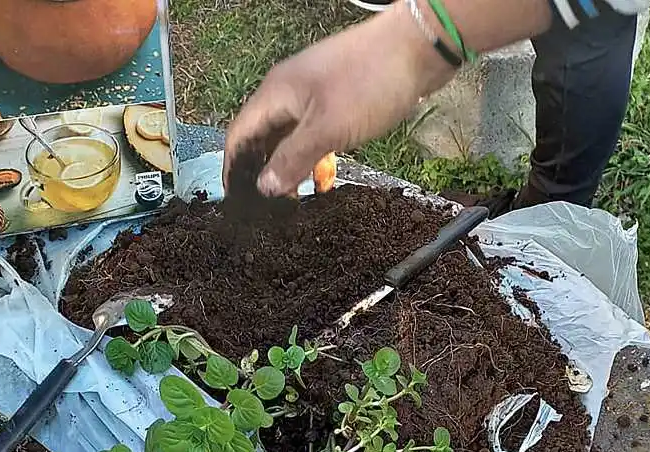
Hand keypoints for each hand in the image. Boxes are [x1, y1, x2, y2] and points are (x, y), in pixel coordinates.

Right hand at [224, 6, 455, 197]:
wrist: (416, 47)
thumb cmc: (368, 84)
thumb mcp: (327, 130)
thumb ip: (292, 159)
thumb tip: (264, 187)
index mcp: (276, 93)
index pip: (239, 134)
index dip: (234, 168)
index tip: (237, 200)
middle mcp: (288, 91)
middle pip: (263, 136)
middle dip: (263, 170)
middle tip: (270, 207)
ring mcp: (313, 92)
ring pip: (290, 135)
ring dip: (291, 165)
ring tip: (297, 198)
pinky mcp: (336, 98)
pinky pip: (314, 130)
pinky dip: (314, 154)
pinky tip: (324, 175)